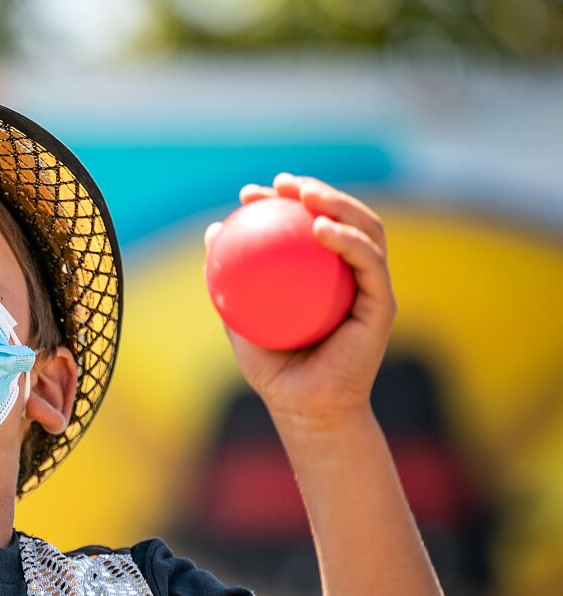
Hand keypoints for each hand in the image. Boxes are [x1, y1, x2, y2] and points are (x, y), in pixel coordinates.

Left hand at [203, 173, 396, 432]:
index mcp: (323, 275)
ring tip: (306, 195)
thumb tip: (212, 232)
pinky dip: (348, 241)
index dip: (284, 200)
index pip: (308, 224)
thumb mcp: (240, 319)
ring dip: (338, 203)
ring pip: (366, 229)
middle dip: (315, 189)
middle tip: (281, 184)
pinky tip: (321, 229)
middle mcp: (351, 275)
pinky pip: (369, 263)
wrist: (305, 411)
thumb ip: (228, 280)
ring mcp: (371, 287)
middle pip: (343, 216)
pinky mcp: (383, 304)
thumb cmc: (274, 370)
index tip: (251, 194)